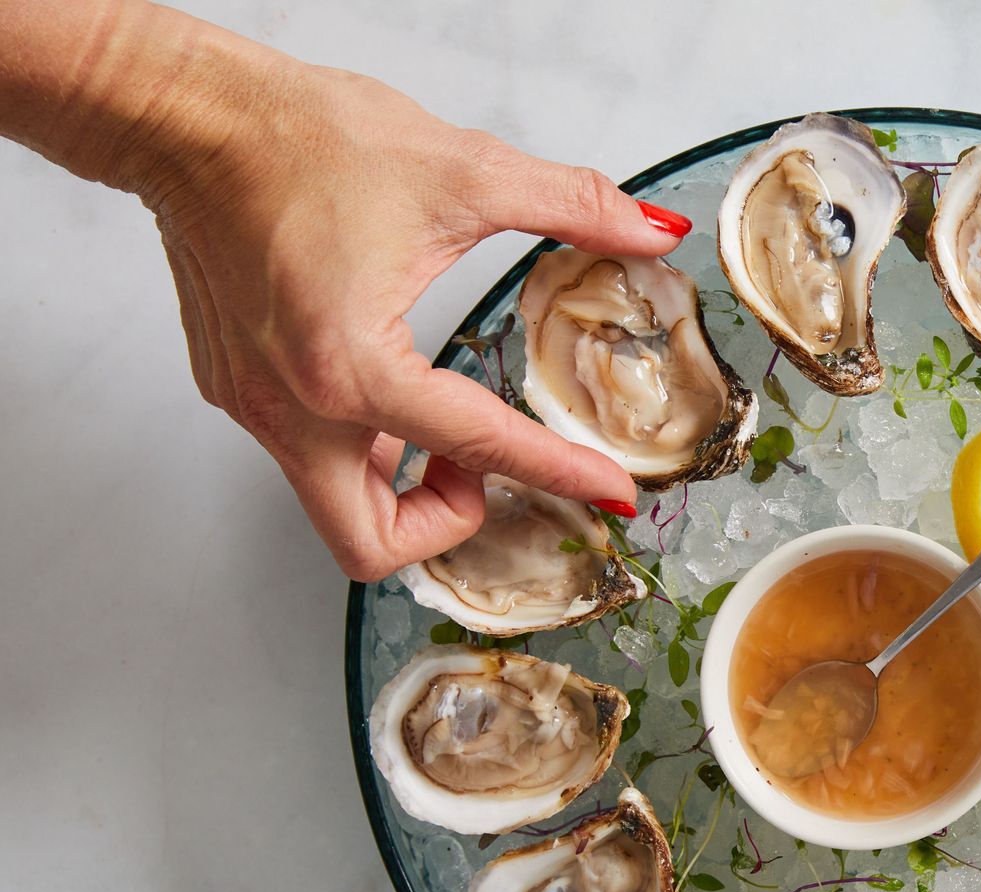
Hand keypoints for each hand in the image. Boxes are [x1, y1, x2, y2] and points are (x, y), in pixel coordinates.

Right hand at [102, 16, 687, 578]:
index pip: (481, 449)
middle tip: (480, 466)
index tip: (613, 495)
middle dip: (443, 524)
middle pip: (372, 545)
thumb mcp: (461, 171)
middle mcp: (292, 409)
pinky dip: (362, 446)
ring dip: (402, 486)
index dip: (563, 475)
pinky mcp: (237, 388)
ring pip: (336, 508)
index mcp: (351, 369)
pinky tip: (389, 387)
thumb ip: (572, 208)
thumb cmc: (298, 138)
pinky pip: (309, 457)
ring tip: (441, 420)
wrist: (189, 114)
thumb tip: (649, 231)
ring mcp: (254, 406)